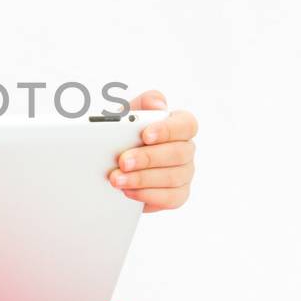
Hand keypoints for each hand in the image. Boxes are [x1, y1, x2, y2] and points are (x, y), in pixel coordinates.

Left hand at [107, 89, 195, 211]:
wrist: (114, 165)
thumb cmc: (125, 136)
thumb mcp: (126, 116)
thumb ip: (141, 105)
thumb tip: (157, 102)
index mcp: (179, 126)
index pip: (186, 125)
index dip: (168, 130)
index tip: (145, 135)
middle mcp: (186, 149)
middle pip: (178, 153)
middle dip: (147, 158)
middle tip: (122, 161)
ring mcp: (185, 173)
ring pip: (173, 177)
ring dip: (142, 179)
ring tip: (117, 179)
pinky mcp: (178, 194)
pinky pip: (170, 198)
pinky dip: (147, 195)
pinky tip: (129, 191)